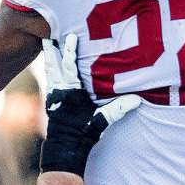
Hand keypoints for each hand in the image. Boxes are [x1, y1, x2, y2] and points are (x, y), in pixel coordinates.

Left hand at [40, 34, 139, 174]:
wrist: (65, 148)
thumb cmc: (82, 133)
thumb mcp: (101, 120)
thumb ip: (118, 108)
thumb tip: (138, 100)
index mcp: (71, 91)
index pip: (69, 66)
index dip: (69, 50)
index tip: (70, 36)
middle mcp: (60, 91)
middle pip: (54, 66)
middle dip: (51, 51)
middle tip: (47, 36)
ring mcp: (54, 97)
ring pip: (50, 73)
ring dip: (49, 60)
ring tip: (46, 47)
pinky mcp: (52, 103)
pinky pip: (50, 83)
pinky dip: (50, 73)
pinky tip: (51, 69)